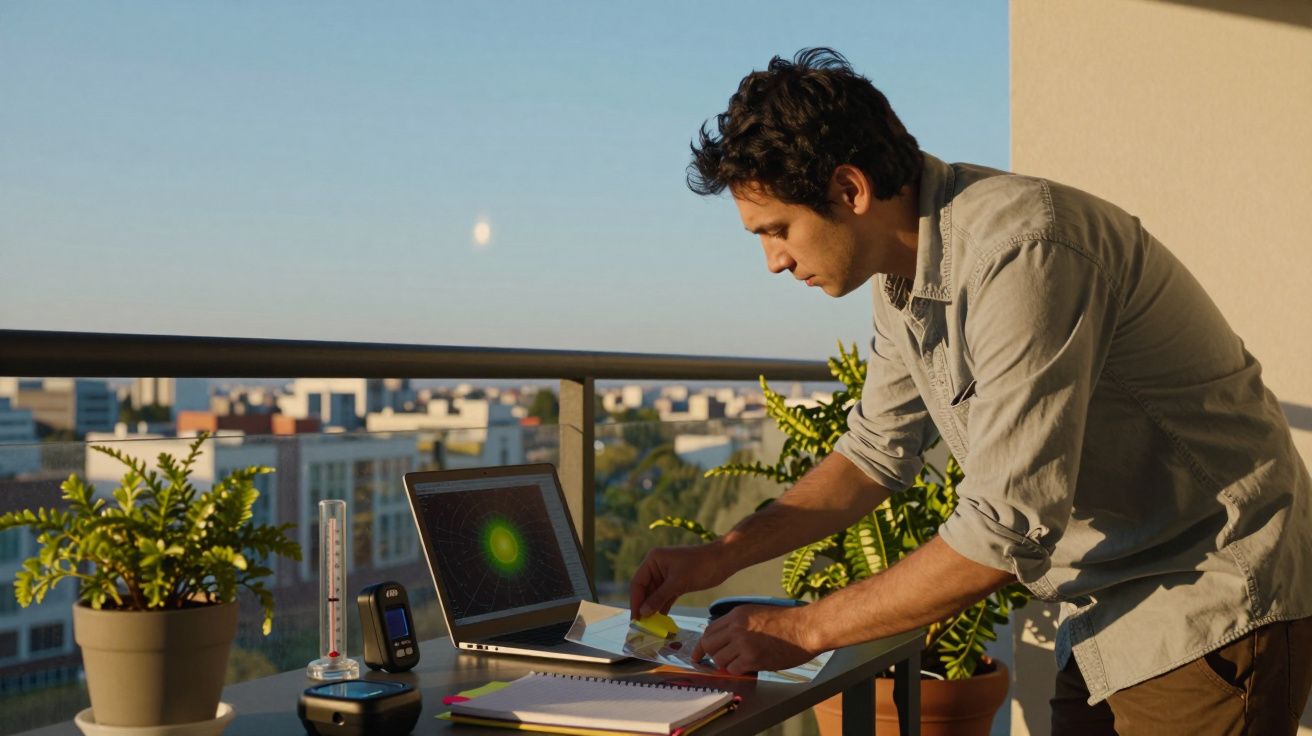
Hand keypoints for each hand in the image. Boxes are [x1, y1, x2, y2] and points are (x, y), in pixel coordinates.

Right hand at [629, 543, 731, 618]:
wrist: (723, 561)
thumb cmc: (700, 566)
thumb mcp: (678, 582)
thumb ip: (659, 597)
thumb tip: (643, 612)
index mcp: (653, 560)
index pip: (638, 582)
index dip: (635, 601)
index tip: (635, 618)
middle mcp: (657, 566)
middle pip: (645, 589)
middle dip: (644, 606)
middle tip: (641, 625)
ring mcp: (667, 575)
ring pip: (655, 594)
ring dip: (653, 608)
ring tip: (650, 626)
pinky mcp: (677, 582)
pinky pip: (665, 596)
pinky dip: (663, 606)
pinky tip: (661, 620)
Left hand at [691, 604, 819, 675]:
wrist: (806, 628)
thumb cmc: (787, 623)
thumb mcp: (757, 613)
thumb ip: (738, 624)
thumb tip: (723, 641)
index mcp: (737, 614)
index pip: (709, 630)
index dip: (702, 645)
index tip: (698, 654)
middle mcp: (736, 626)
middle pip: (708, 645)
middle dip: (712, 655)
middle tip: (720, 662)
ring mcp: (743, 642)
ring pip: (719, 659)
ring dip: (728, 664)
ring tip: (743, 661)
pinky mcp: (752, 657)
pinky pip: (733, 669)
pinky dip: (739, 671)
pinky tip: (751, 666)